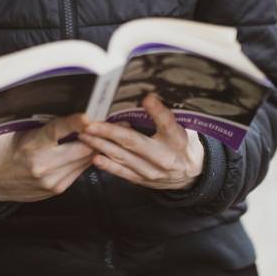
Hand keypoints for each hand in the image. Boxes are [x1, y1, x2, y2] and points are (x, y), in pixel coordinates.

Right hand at [0, 113, 95, 202]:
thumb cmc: (6, 150)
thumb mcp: (20, 131)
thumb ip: (44, 125)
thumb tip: (70, 113)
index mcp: (31, 146)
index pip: (57, 131)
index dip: (75, 122)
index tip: (88, 116)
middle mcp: (43, 166)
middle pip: (82, 149)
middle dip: (93, 136)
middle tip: (98, 124)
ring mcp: (52, 181)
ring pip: (86, 161)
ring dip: (91, 148)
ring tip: (93, 136)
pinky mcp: (57, 190)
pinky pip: (80, 171)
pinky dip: (83, 159)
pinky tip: (79, 151)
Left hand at [78, 93, 204, 190]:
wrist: (190, 173)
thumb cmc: (181, 143)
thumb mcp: (181, 125)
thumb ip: (164, 114)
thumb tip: (147, 95)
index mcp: (177, 139)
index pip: (167, 123)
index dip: (157, 111)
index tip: (147, 98)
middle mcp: (164, 157)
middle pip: (134, 142)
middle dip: (110, 132)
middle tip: (91, 124)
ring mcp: (152, 171)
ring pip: (124, 157)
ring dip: (102, 146)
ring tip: (85, 136)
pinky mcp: (143, 180)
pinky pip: (123, 172)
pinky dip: (108, 165)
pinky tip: (95, 158)